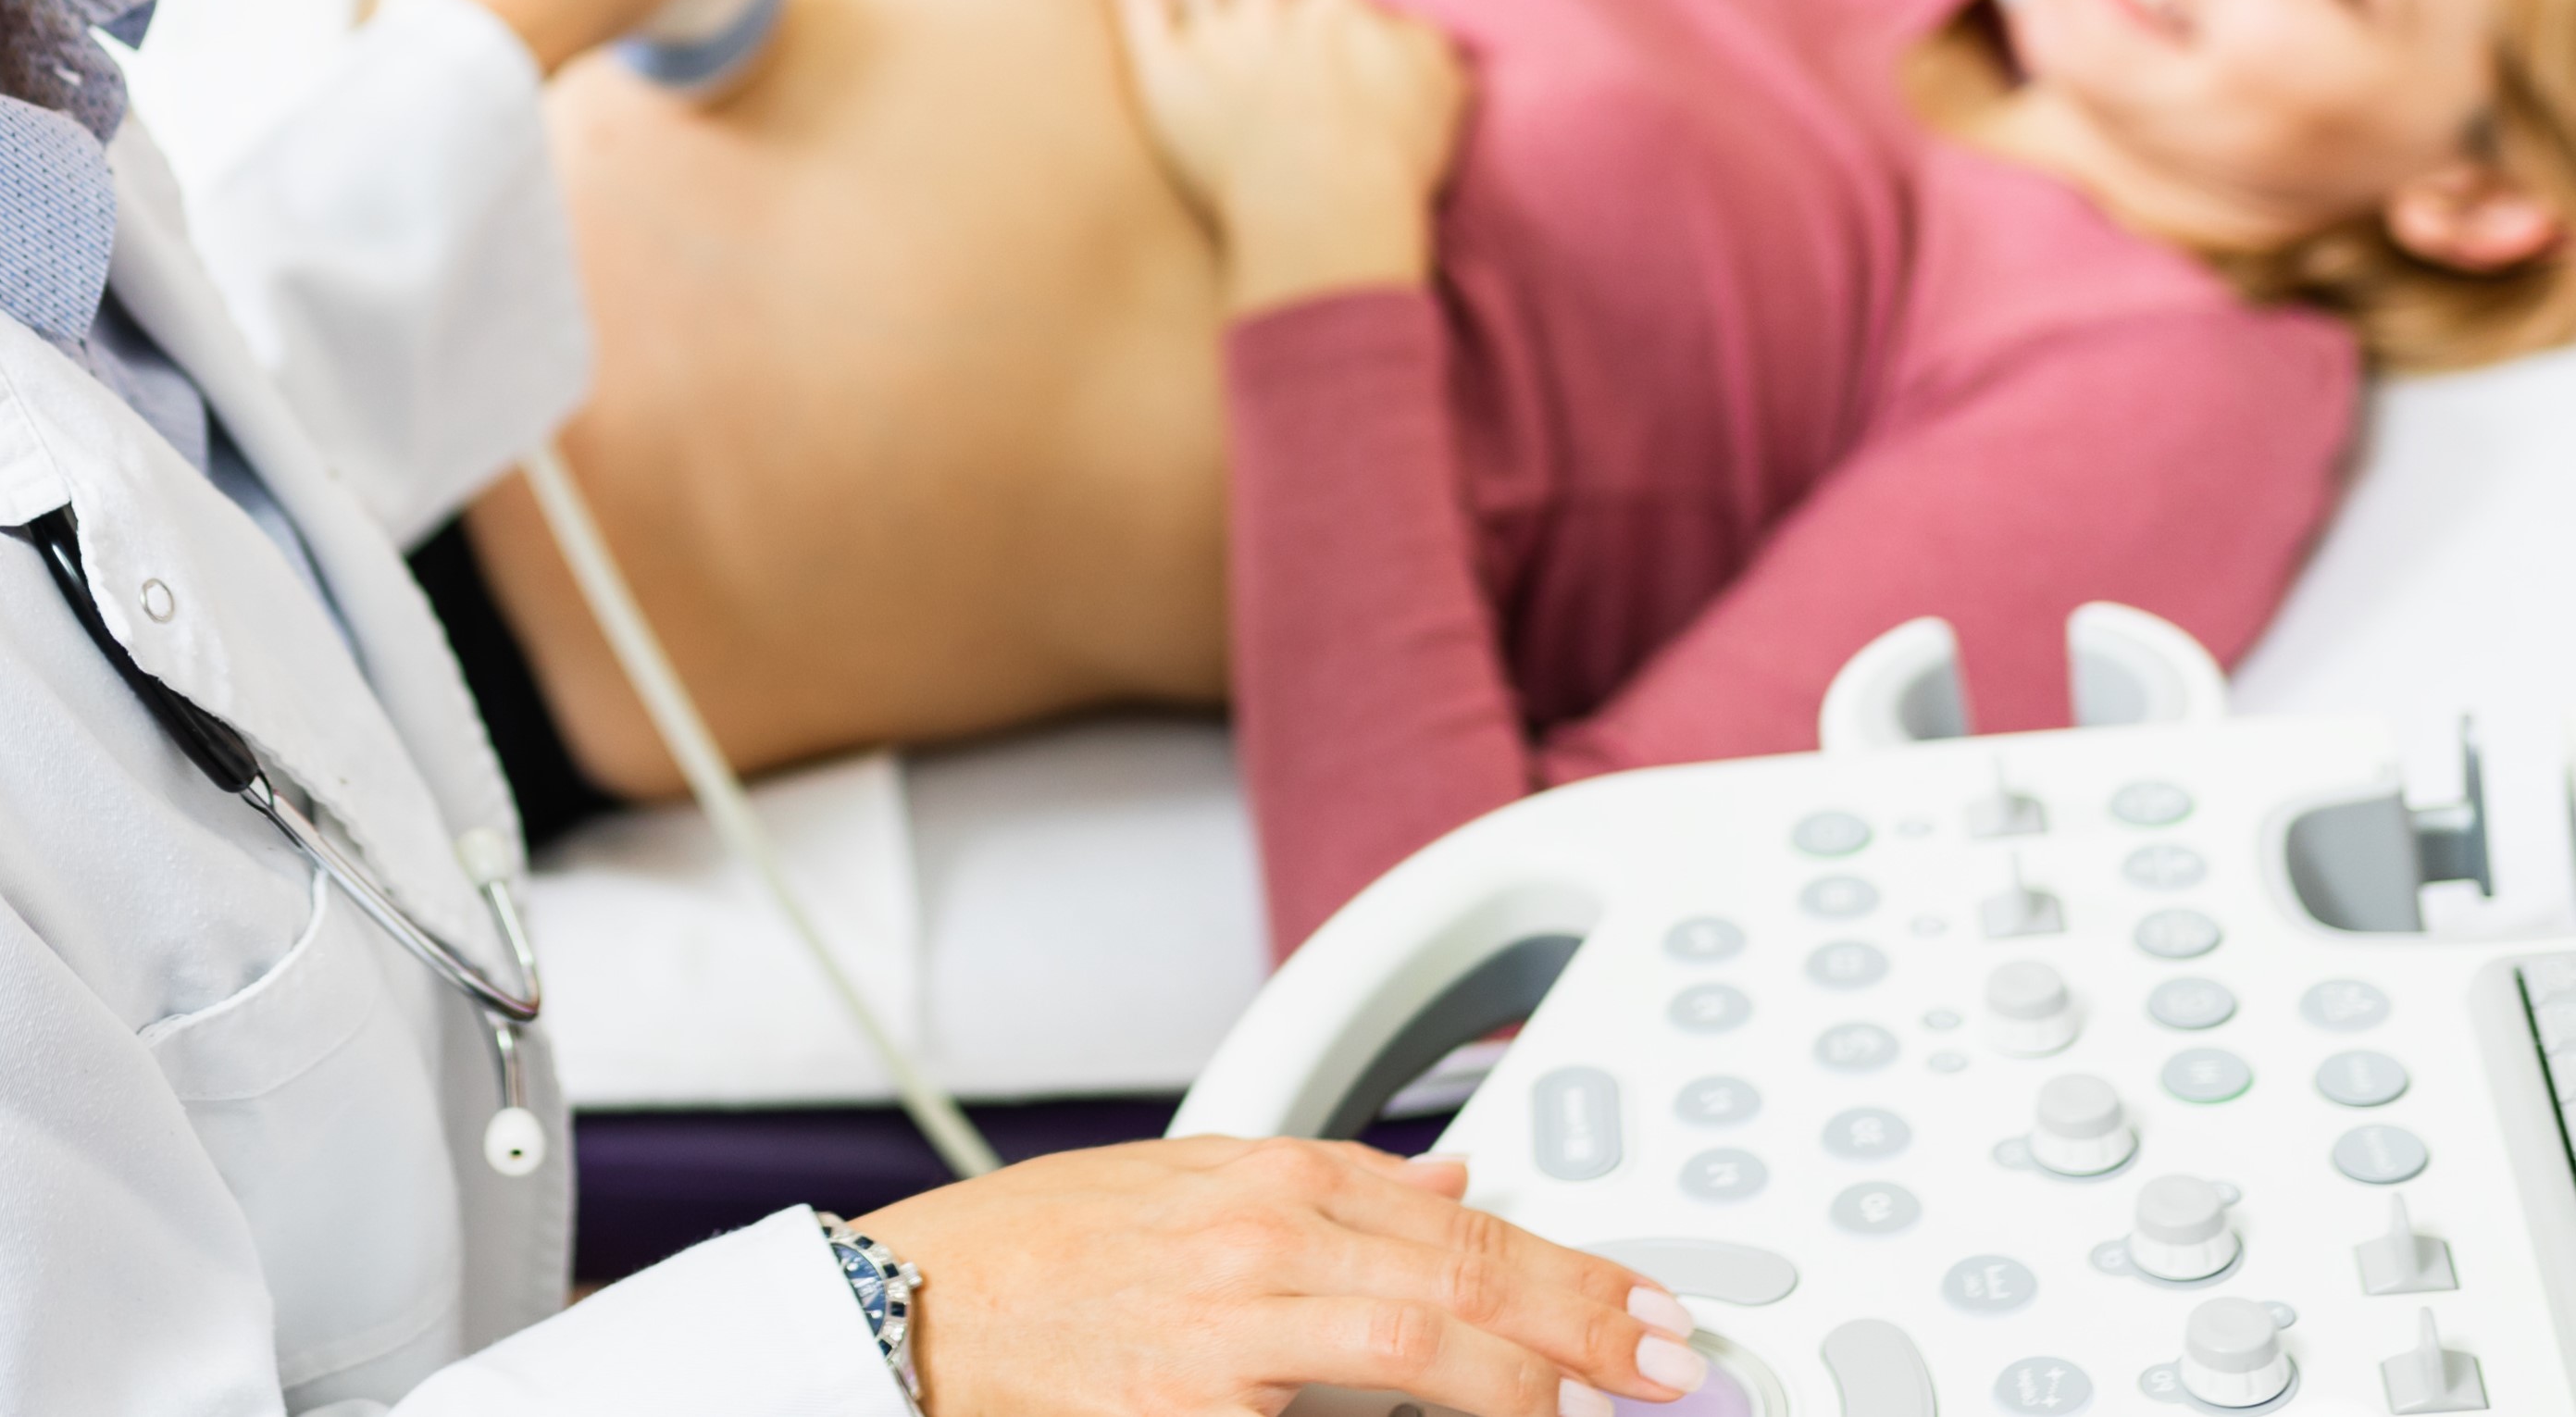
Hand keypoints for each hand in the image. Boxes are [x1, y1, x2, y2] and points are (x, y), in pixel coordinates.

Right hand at [862, 1137, 1699, 1416]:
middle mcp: (1255, 1247)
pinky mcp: (1188, 1415)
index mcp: (1264, 1182)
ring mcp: (1225, 1338)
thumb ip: (1326, 1182)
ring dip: (1518, 1383)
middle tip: (1665, 1362)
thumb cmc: (1035, 1253)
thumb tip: (1448, 1185)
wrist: (911, 1313)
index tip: (1647, 1313)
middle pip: (1459, 1282)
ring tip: (1587, 1406)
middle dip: (1582, 1325)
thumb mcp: (1185, 1181)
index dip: (1574, 1272)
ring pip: (1411, 1353)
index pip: (1461, 1226)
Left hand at [1103, 0, 1469, 313]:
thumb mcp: (1442, 89)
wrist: (1325, 209)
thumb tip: (1410, 26)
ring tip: (1199, 8)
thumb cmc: (1390, 162)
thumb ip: (1427, 44)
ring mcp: (1214, 35)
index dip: (1317, 13)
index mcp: (1339, 7)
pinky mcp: (1163, 67)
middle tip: (1256, 17)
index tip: (1315, 39)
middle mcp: (1272, 8)